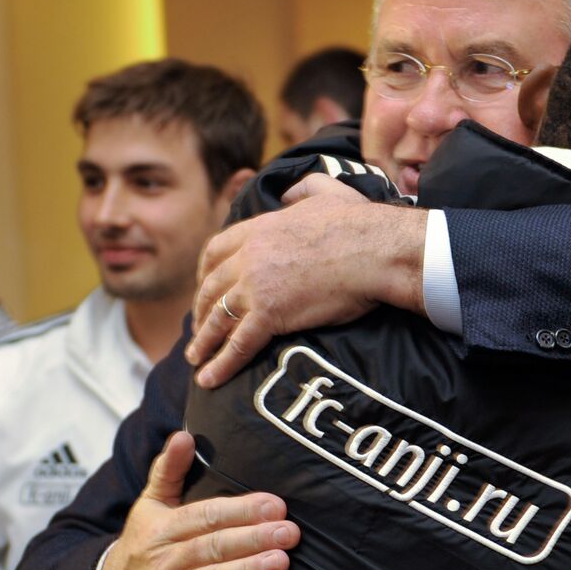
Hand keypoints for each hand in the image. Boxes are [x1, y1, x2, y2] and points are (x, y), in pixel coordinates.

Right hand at [100, 431, 299, 569]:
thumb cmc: (143, 546)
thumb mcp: (149, 505)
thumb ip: (169, 470)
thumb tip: (184, 434)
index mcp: (161, 527)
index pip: (205, 515)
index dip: (241, 510)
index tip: (277, 505)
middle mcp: (161, 560)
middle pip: (211, 546)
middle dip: (253, 539)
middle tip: (290, 533)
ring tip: (280, 563)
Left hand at [186, 193, 427, 387]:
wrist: (375, 249)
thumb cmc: (360, 223)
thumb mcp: (326, 192)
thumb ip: (302, 189)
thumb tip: (289, 194)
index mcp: (259, 228)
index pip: (216, 250)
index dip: (204, 272)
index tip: (203, 287)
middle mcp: (249, 256)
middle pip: (210, 287)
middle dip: (200, 310)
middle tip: (198, 328)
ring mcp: (255, 285)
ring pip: (217, 318)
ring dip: (202, 342)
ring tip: (195, 359)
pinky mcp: (269, 314)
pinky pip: (237, 344)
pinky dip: (220, 364)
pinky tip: (209, 380)